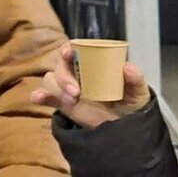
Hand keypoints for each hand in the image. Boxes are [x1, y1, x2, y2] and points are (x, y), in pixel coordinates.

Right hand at [30, 45, 148, 128]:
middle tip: (76, 92)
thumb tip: (127, 67)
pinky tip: (38, 98)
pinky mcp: (63, 103)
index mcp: (94, 63)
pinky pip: (46, 96)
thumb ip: (135, 79)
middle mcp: (78, 72)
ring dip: (57, 88)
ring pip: (51, 79)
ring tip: (72, 101)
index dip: (68, 48)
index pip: (75, 48)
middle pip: (60, 65)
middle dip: (64, 76)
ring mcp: (69, 88)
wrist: (125, 128)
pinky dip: (39, 96)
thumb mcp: (138, 91)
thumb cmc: (131, 103)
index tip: (68, 53)